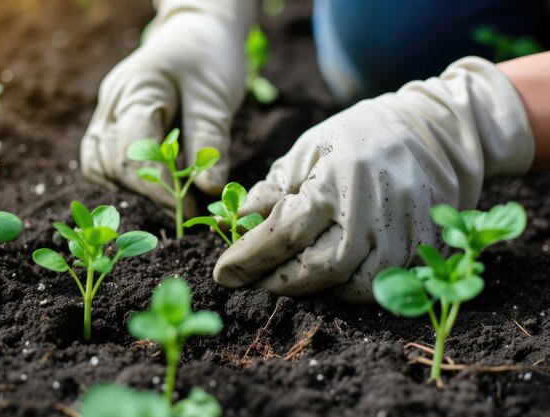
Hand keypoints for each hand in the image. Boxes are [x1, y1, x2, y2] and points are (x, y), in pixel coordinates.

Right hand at [81, 0, 255, 211]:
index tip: (191, 210)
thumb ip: (210, 142)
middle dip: (147, 193)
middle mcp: (112, 103)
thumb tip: (207, 191)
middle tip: (186, 212)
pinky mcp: (114, 122)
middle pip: (110, 163)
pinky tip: (155, 186)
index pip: (134, 151)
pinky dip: (126, 179)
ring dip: (132, 189)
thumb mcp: (217, 97)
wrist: (196, 30)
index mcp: (136, 90)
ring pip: (99, 165)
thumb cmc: (209, 57)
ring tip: (171, 201)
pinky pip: (104, 159)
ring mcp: (108, 112)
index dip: (160, 188)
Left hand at [214, 57, 534, 300]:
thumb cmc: (358, 136)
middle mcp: (369, 213)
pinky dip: (348, 288)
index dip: (247, 258)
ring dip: (312, 290)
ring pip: (349, 287)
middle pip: (315, 269)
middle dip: (275, 283)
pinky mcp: (420, 248)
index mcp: (334, 182)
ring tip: (287, 278)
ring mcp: (400, 234)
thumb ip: (271, 190)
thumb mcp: (306, 150)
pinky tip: (329, 274)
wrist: (431, 130)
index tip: (223, 274)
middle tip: (250, 282)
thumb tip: (235, 224)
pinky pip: (379, 285)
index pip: (282, 233)